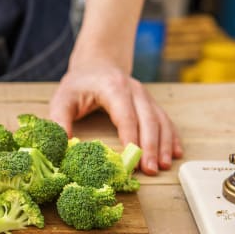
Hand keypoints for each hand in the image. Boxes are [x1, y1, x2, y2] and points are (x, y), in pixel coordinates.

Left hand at [49, 61, 182, 175]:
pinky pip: (165, 120)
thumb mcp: (62, 98)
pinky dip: (171, 137)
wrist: (96, 63)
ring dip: (163, 144)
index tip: (130, 160)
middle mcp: (135, 90)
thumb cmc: (79, 84)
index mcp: (114, 88)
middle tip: (149, 170)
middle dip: (151, 146)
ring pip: (160, 120)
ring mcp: (146, 96)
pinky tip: (174, 153)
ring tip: (164, 166)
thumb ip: (60, 120)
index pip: (126, 116)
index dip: (131, 139)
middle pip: (148, 120)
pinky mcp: (150, 103)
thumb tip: (62, 144)